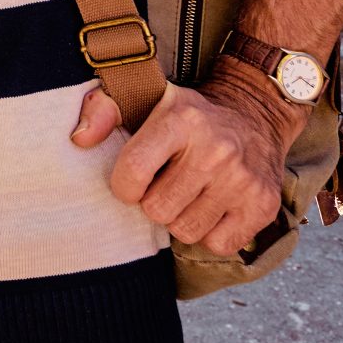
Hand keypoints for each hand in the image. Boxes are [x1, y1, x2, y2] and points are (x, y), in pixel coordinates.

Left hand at [70, 72, 293, 256]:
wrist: (255, 116)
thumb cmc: (189, 117)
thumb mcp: (147, 98)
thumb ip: (103, 108)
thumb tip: (80, 139)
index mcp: (181, 119)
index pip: (133, 172)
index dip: (124, 186)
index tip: (133, 179)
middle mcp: (216, 149)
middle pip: (157, 210)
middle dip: (156, 202)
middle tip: (170, 182)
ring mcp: (243, 179)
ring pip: (186, 231)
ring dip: (182, 218)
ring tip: (193, 192)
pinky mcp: (263, 205)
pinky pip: (218, 244)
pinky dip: (212, 233)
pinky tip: (215, 206)